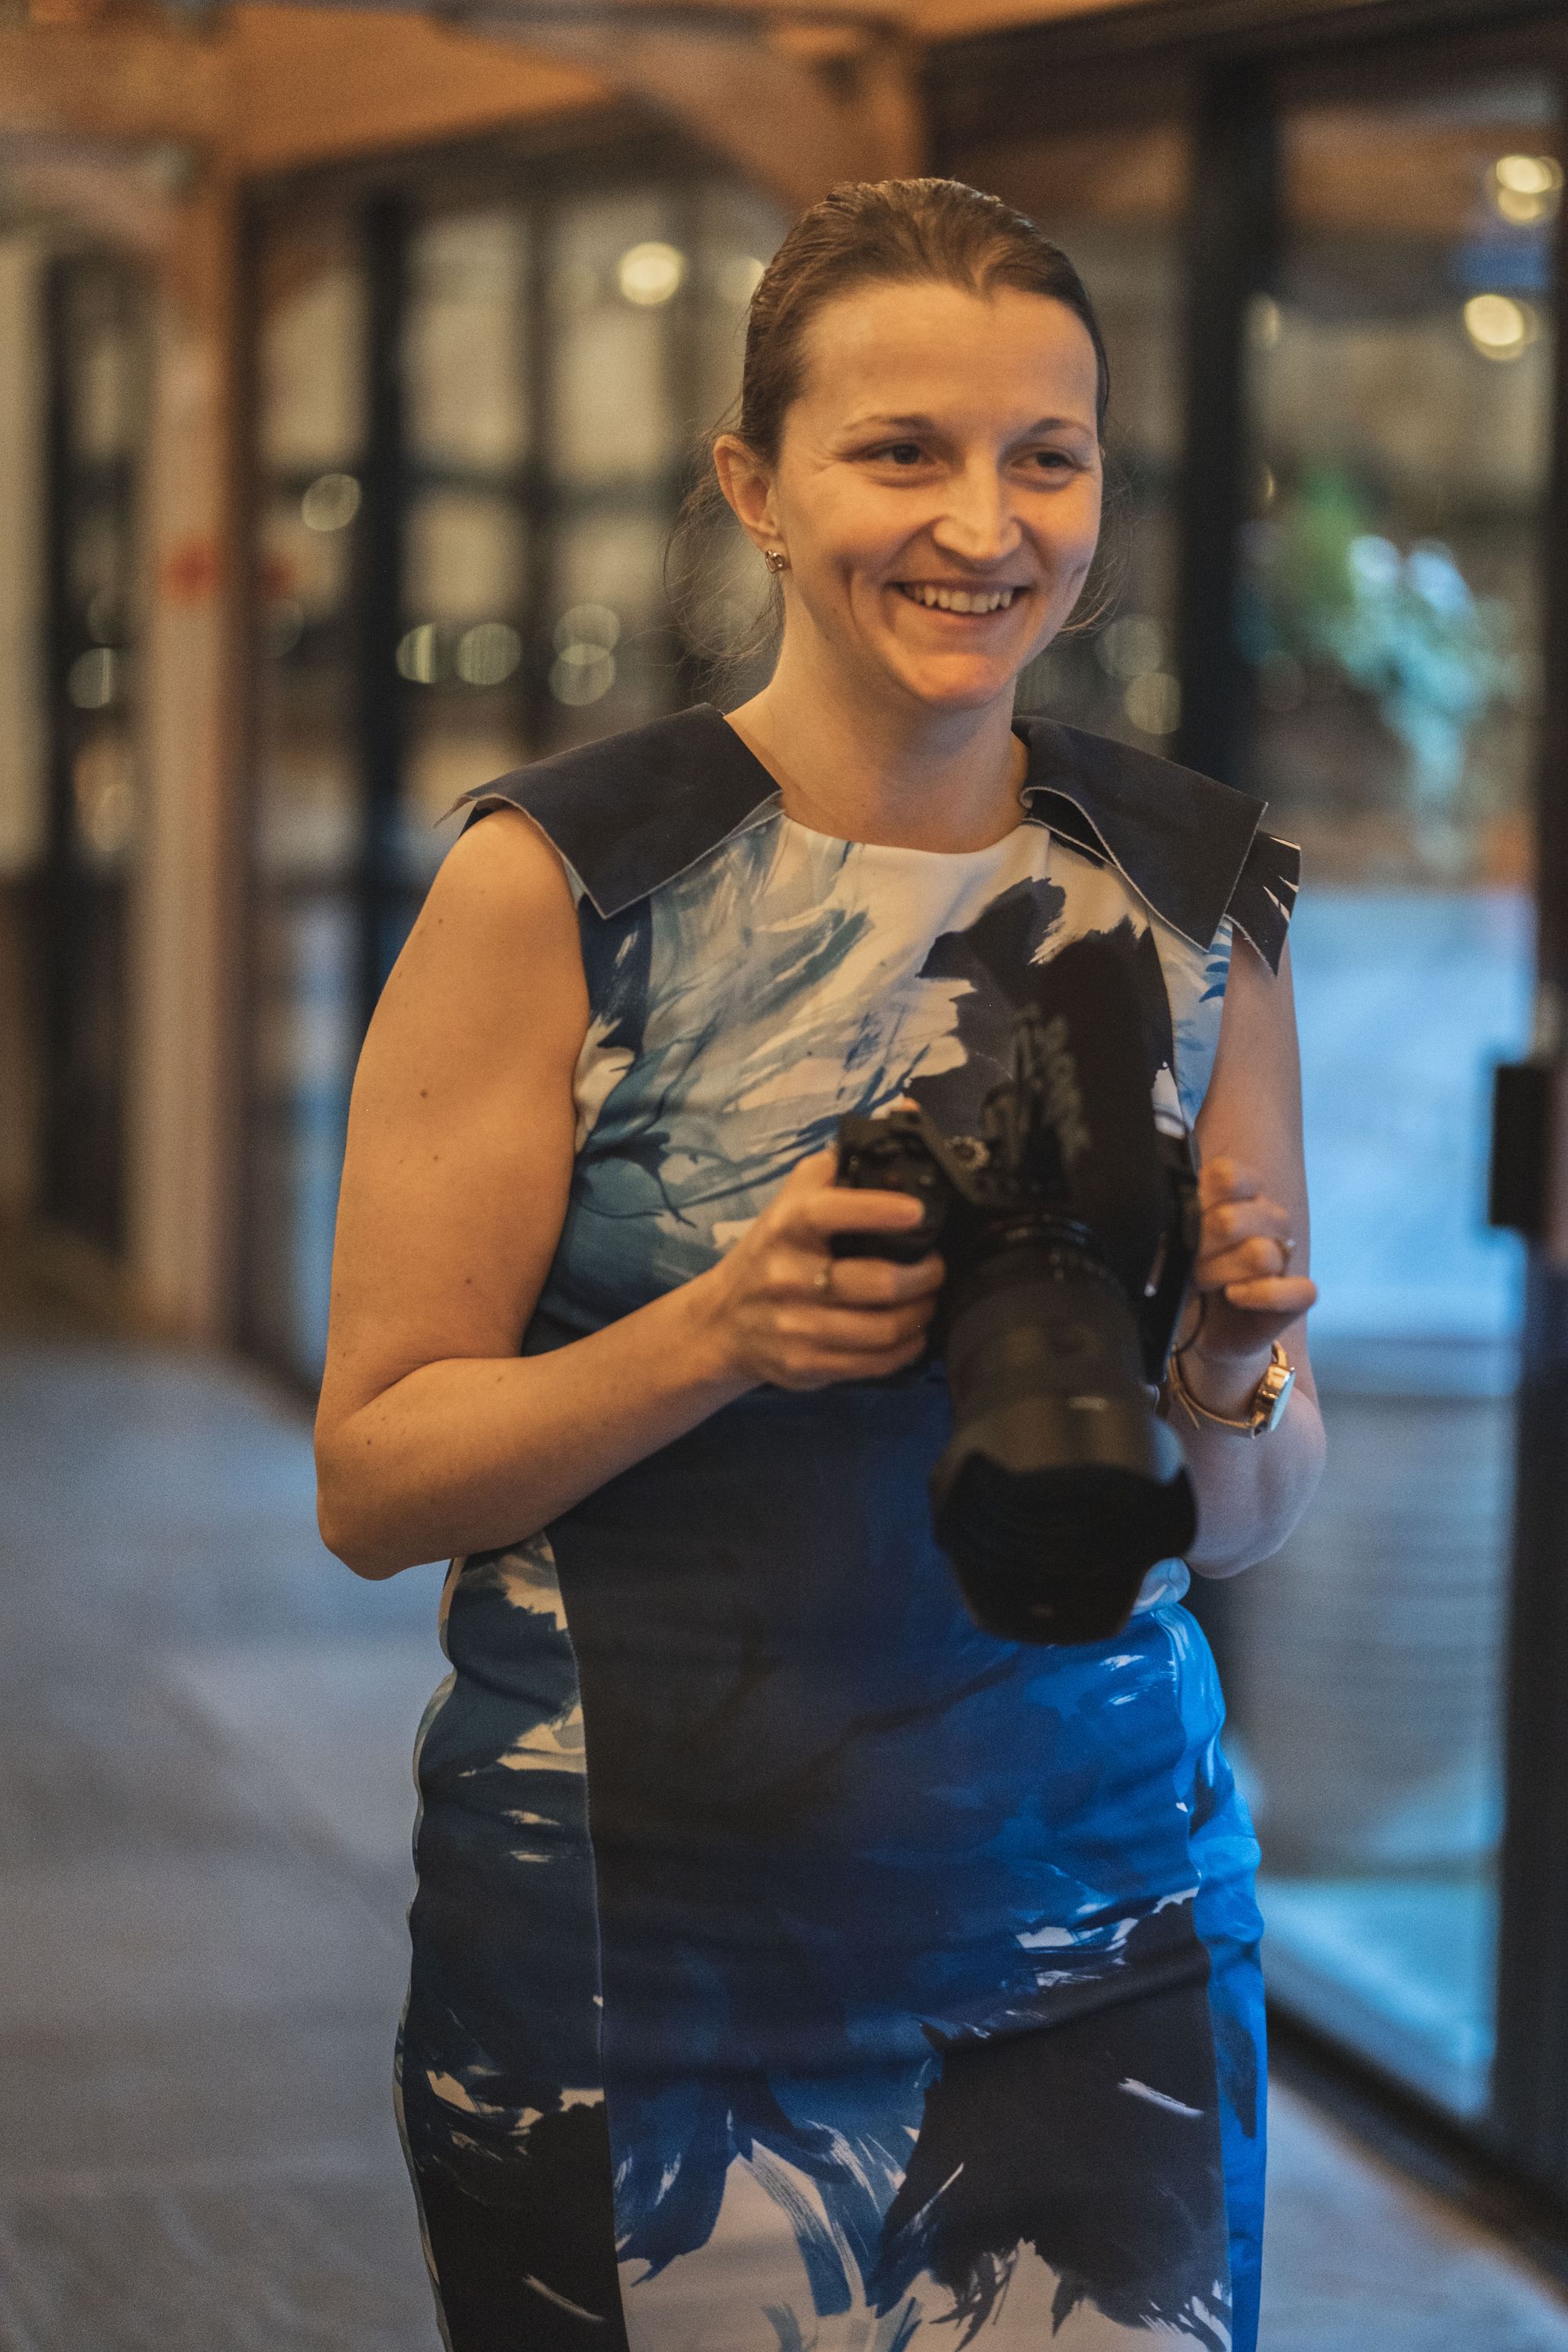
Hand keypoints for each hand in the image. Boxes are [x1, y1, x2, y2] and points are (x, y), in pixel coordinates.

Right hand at [695, 1149, 943, 1391]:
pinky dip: (906, 1349)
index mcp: (789, 1226)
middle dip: (925, 1275)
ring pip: (882, 1329)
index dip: (880, 1212)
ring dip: (922, 1314)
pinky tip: (913, 1333)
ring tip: (930, 1300)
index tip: (917, 1212)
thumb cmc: (771, 1250)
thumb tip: (903, 1114)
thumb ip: (839, 1163)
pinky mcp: (807, 1366)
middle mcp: (789, 1277)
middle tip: (938, 1267)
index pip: (834, 1213)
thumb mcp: (791, 1199)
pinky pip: (873, 1363)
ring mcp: (797, 1326)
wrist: (723, 1322)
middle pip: (877, 1283)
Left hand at [1179, 1155, 1316, 1378]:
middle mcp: (1268, 1220)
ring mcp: (1286, 1255)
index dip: (1201, 1199)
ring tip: (1202, 1283)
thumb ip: (1171, 1217)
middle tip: (1185, 1262)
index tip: (1180, 1220)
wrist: (1199, 1328)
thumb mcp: (1168, 1242)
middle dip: (1200, 1246)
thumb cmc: (1182, 1277)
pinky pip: (1300, 1290)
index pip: (1229, 1176)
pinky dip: (1260, 1295)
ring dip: (1221, 1273)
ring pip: (1261, 1254)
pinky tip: (1235, 1296)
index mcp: (1239, 1196)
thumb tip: (1162, 1209)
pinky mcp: (1297, 1296)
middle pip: (1236, 1219)